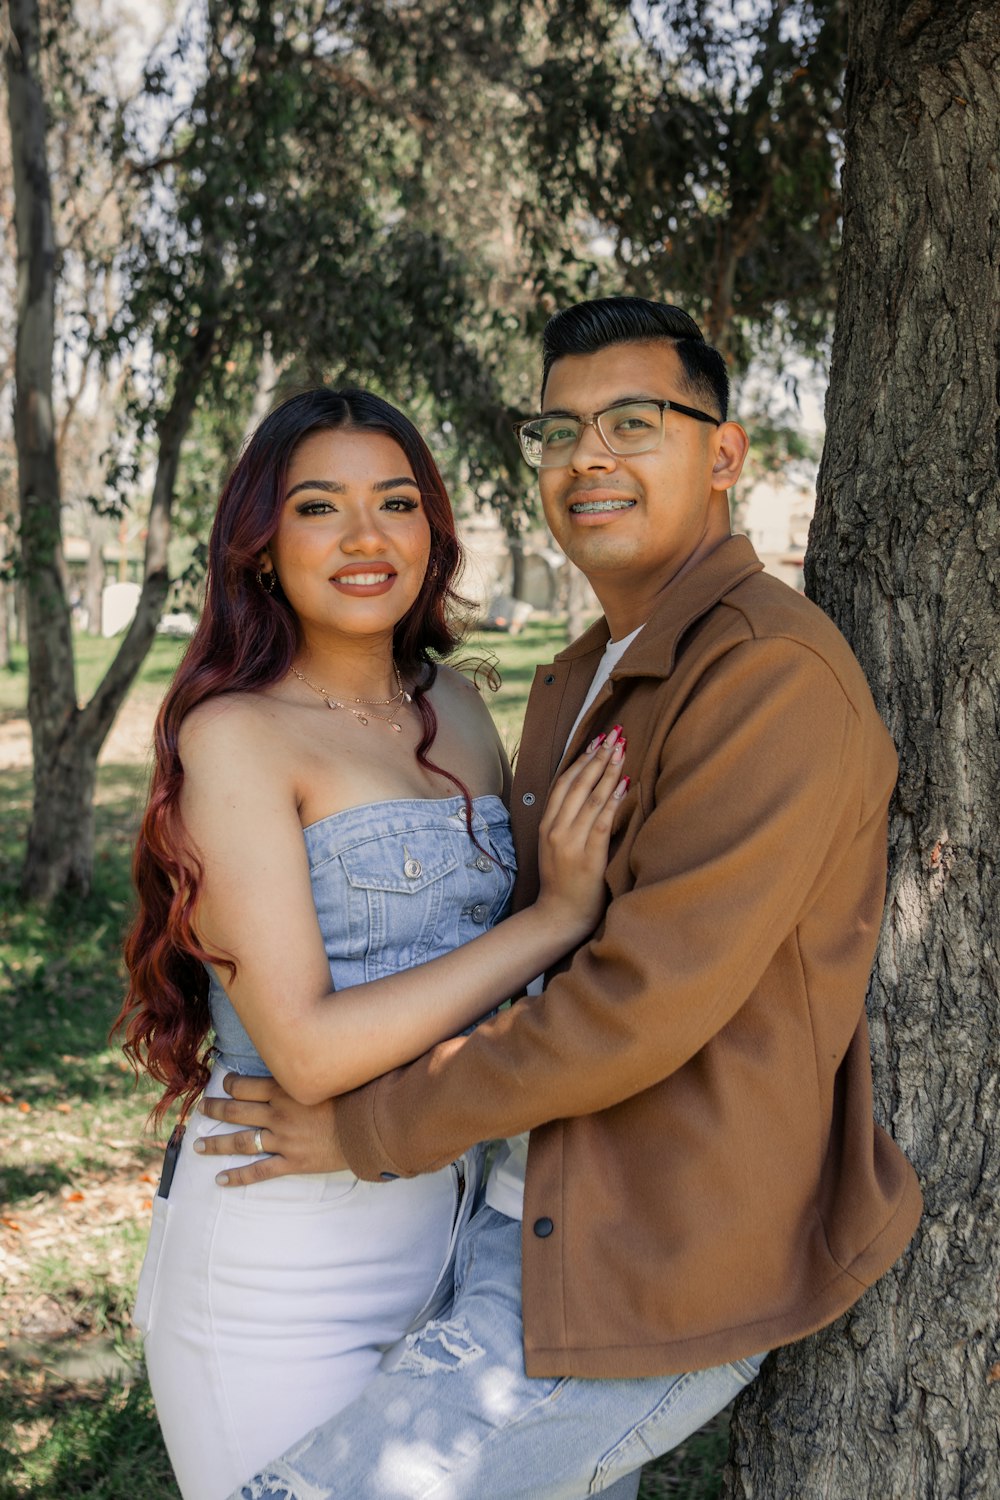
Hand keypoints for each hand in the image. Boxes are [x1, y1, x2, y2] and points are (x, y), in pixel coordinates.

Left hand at [194, 1072, 347, 1185]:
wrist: (369, 1127)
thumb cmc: (353, 1095)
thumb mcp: (326, 1075)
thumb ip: (306, 1070)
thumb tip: (296, 1057)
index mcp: (284, 1090)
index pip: (244, 1086)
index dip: (230, 1084)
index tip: (224, 1084)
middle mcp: (278, 1114)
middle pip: (235, 1111)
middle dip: (213, 1110)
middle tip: (200, 1109)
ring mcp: (283, 1140)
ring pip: (241, 1142)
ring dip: (216, 1144)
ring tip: (198, 1146)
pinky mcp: (292, 1162)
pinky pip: (259, 1172)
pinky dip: (238, 1177)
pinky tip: (220, 1180)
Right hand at [535, 725, 626, 939]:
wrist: (558, 915)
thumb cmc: (562, 881)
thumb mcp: (556, 846)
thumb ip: (566, 821)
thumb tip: (589, 793)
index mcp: (547, 824)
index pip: (564, 783)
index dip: (581, 759)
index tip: (597, 740)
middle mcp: (556, 829)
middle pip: (578, 784)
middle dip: (598, 757)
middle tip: (615, 735)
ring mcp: (570, 843)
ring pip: (591, 799)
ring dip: (608, 771)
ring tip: (621, 750)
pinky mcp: (587, 857)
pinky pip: (601, 823)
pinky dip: (613, 802)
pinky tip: (624, 784)